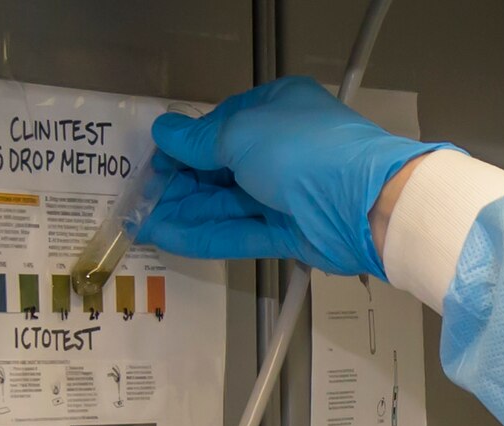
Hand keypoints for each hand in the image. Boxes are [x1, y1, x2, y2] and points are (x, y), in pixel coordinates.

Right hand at [137, 76, 455, 278]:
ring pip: (226, 203)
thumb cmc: (302, 150)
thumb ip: (199, 140)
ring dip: (184, 211)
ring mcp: (284, 193)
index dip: (185, 145)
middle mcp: (280, 149)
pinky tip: (168, 237)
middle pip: (220, 168)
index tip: (154, 161)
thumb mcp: (242, 134)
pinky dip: (204, 235)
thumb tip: (164, 131)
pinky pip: (239, 232)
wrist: (363, 203)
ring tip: (142, 223)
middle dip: (179, 183)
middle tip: (141, 198)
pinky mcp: (287, 232)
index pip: (221, 126)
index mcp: (276, 110)